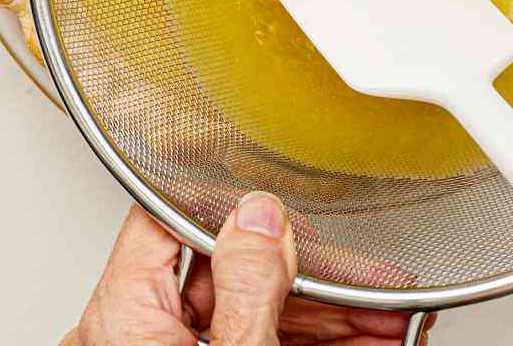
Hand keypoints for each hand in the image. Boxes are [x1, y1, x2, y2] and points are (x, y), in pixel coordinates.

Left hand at [63, 196, 410, 344]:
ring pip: (257, 316)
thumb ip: (245, 287)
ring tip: (393, 311)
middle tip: (374, 275)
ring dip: (332, 314)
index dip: (229, 195)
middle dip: (315, 273)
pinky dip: (316, 342)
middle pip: (231, 275)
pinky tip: (370, 337)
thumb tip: (259, 214)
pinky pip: (260, 345)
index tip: (280, 182)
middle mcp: (134, 339)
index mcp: (119, 321)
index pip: (167, 219)